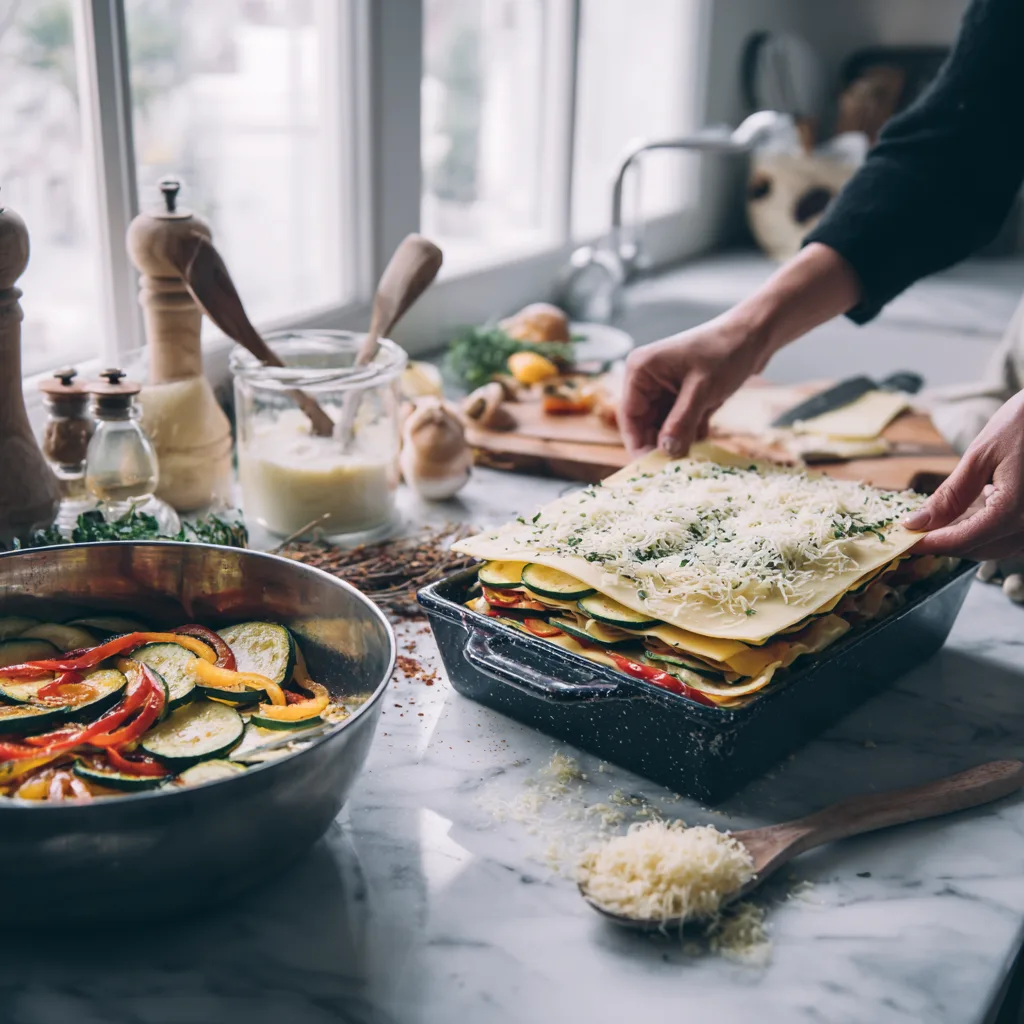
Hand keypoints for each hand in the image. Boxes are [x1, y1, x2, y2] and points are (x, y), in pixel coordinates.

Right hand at [619, 316, 770, 455]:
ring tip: (692, 458)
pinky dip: (689, 434)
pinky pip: (679, 423)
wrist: (756, 333)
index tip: (651, 469)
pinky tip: (702, 443)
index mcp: (640, 371)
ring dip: (677, 442)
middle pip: (645, 424)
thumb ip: (681, 423)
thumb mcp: (702, 390)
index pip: (629, 416)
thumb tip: (665, 453)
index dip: (638, 444)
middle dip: (661, 445)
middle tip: (676, 468)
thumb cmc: (726, 351)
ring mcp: (665, 388)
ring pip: (663, 426)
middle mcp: (647, 380)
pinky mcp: (683, 395)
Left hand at [904, 390, 1023, 559]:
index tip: (903, 542)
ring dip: (967, 542)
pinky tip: (969, 520)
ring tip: (937, 526)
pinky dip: (987, 534)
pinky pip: (1012, 538)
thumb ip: (950, 496)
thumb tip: (917, 522)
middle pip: (980, 550)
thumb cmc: (1023, 424)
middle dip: (945, 545)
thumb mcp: (980, 457)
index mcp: (1015, 510)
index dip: (930, 544)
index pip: (964, 541)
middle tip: (915, 534)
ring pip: (998, 549)